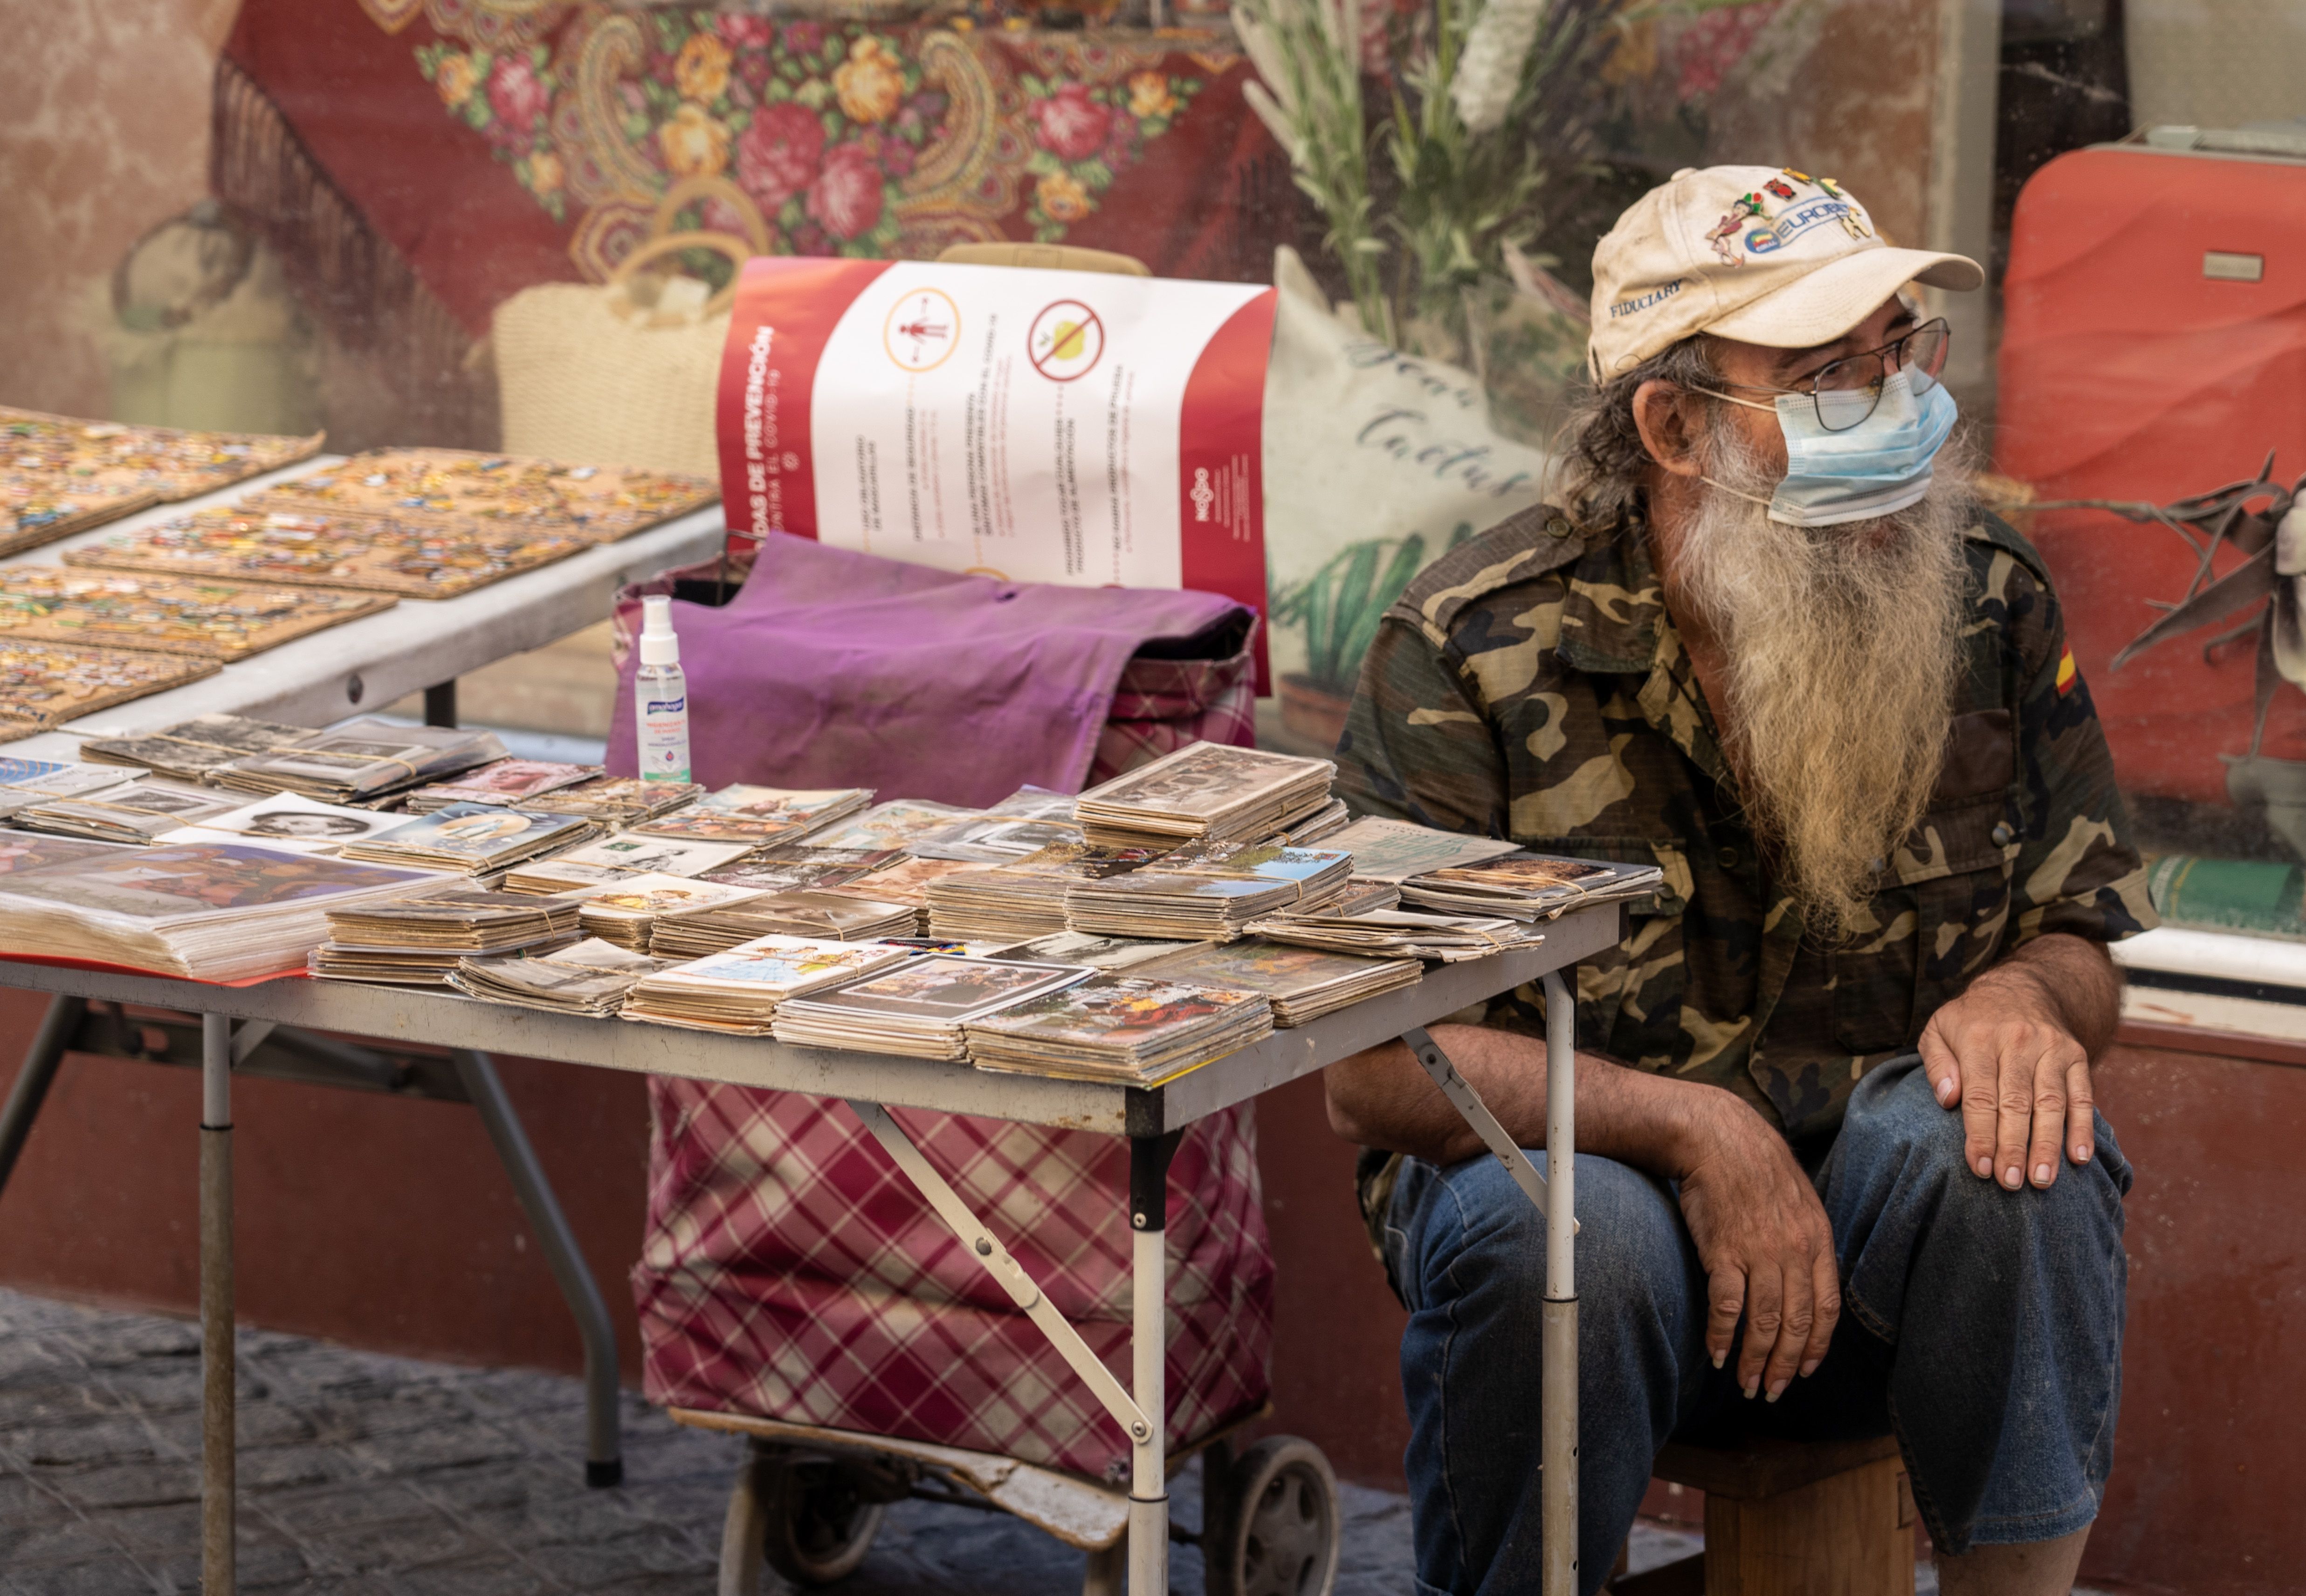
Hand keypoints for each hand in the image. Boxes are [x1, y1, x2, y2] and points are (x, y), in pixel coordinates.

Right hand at [1672, 1091, 1839, 1401]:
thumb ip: (1805, 1242)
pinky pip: (1728, 1307)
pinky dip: (1723, 1336)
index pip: (1826, 1308)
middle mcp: (1793, 1251)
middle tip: (1772, 1390)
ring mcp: (1759, 1253)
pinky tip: (1718, 1353)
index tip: (1805, 1370)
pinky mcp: (1724, 1252)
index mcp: (1817, 1240)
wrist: (1717, 1136)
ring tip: (1747, 1383)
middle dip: (1785, 1364)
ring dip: (1755, 1360)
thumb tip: (1804, 1281)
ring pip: (1763, 1323)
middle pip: (1795, 1323)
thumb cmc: (1754, 1167)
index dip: (1816, 1345)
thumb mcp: (1798, 1201)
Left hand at [1917, 968, 2094, 1191]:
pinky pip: (2081, 1095)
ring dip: (2047, 1145)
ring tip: (2041, 1180)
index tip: (1980, 1168)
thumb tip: (1948, 1099)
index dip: (1981, 1135)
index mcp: (1979, 1039)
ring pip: (2051, 1103)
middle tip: (2010, 1183)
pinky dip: (2082, 1128)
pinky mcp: (2075, 1055)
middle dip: (2013, 1147)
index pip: (1981, 1095)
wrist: (2021, 987)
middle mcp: (2018, 1042)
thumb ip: (1937, 1065)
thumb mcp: (1938, 1030)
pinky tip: (2079, 1158)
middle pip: (2017, 1103)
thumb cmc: (1971, 1020)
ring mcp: (2051, 1048)